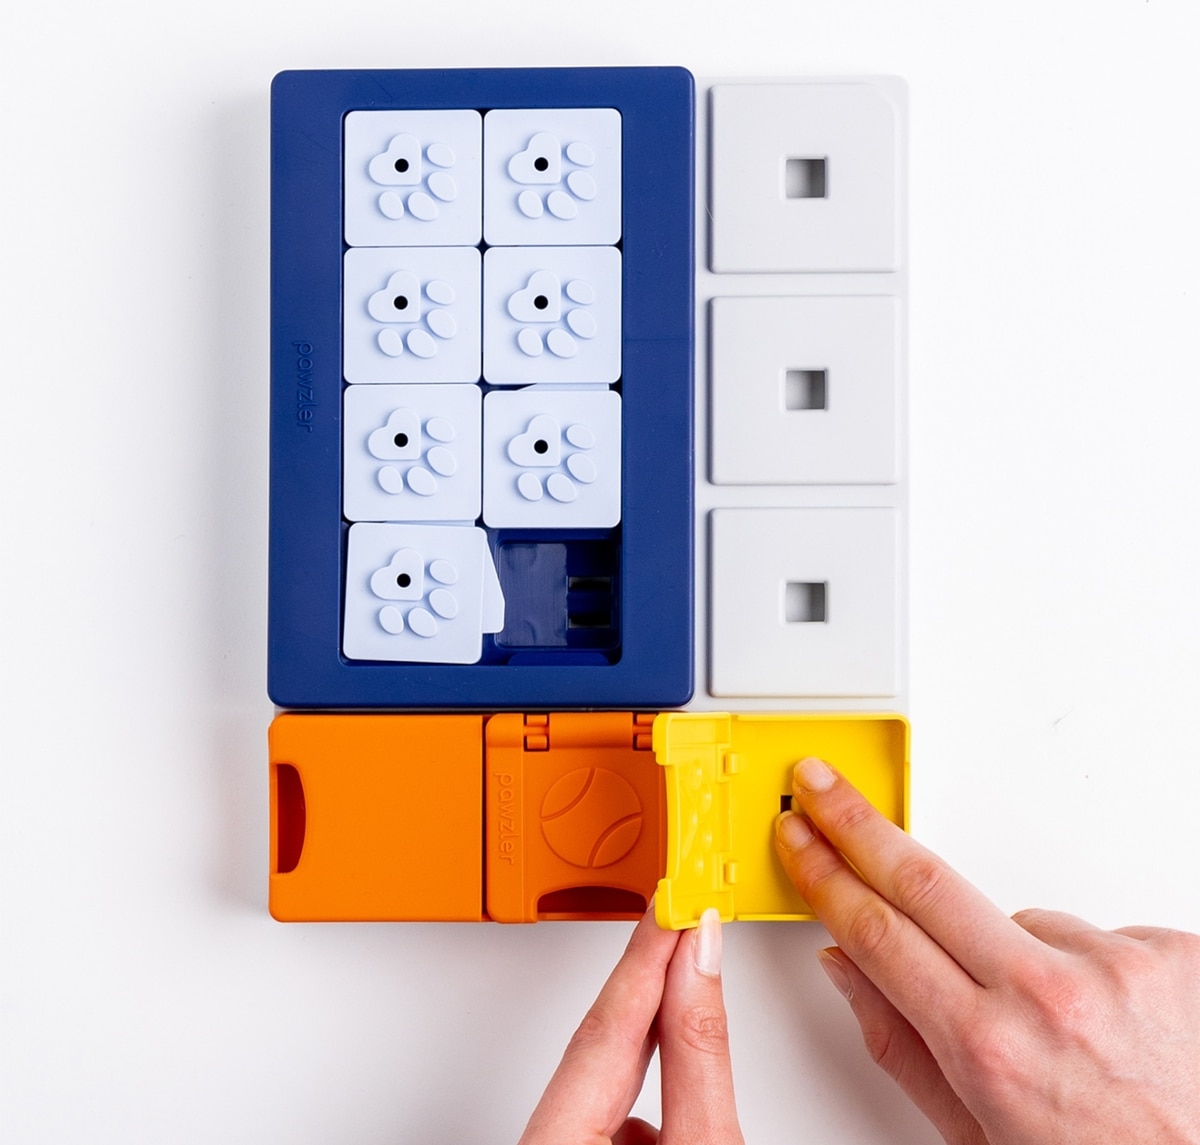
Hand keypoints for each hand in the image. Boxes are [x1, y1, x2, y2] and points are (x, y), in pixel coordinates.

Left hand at [518, 906, 743, 1144]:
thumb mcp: (704, 1143)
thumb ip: (698, 1054)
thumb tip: (697, 962)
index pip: (606, 1027)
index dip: (649, 957)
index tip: (674, 907)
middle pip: (600, 1052)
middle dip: (654, 991)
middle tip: (683, 924)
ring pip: (606, 1088)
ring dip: (656, 1059)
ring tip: (700, 1026)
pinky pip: (607, 1120)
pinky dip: (649, 1110)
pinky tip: (683, 1124)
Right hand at [775, 757, 1199, 1144]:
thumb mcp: (975, 1139)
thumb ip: (901, 1046)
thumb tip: (846, 966)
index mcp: (987, 1049)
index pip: (877, 931)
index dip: (826, 875)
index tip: (800, 838)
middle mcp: (1048, 996)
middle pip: (923, 878)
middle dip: (859, 824)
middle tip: (824, 784)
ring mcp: (1114, 966)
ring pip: (1016, 916)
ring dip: (1008, 950)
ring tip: (1046, 1023)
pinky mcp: (1169, 951)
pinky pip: (1090, 932)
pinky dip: (1080, 963)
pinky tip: (1102, 1017)